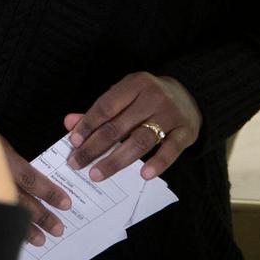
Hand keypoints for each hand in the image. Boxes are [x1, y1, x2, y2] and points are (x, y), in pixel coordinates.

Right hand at [0, 137, 74, 246]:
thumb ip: (9, 156)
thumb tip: (31, 174)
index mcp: (4, 157)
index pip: (32, 178)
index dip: (49, 192)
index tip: (65, 203)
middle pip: (22, 200)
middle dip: (42, 216)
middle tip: (57, 229)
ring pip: (7, 209)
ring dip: (24, 226)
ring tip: (39, 239)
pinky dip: (2, 222)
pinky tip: (9, 233)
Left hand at [64, 72, 201, 181]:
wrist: (190, 95)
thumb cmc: (147, 98)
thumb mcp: (125, 96)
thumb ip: (99, 111)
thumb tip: (69, 123)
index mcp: (134, 84)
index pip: (105, 106)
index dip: (87, 125)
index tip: (73, 142)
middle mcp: (153, 97)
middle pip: (119, 126)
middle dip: (95, 147)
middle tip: (78, 164)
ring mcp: (171, 114)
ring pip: (140, 140)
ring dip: (117, 160)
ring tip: (98, 174)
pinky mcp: (186, 131)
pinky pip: (171, 150)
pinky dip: (158, 163)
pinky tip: (143, 175)